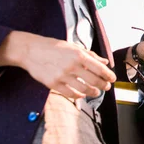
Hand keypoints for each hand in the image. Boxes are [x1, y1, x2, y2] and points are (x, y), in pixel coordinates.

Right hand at [0, 31, 115, 98]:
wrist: (31, 50)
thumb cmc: (54, 47)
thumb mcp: (74, 47)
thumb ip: (91, 55)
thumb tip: (105, 62)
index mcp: (79, 55)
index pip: (99, 68)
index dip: (108, 75)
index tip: (112, 79)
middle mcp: (71, 66)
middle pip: (94, 81)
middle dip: (103, 85)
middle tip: (106, 87)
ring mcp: (62, 76)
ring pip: (83, 90)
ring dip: (93, 92)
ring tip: (96, 92)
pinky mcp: (53, 84)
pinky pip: (70, 94)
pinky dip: (78, 96)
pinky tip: (82, 95)